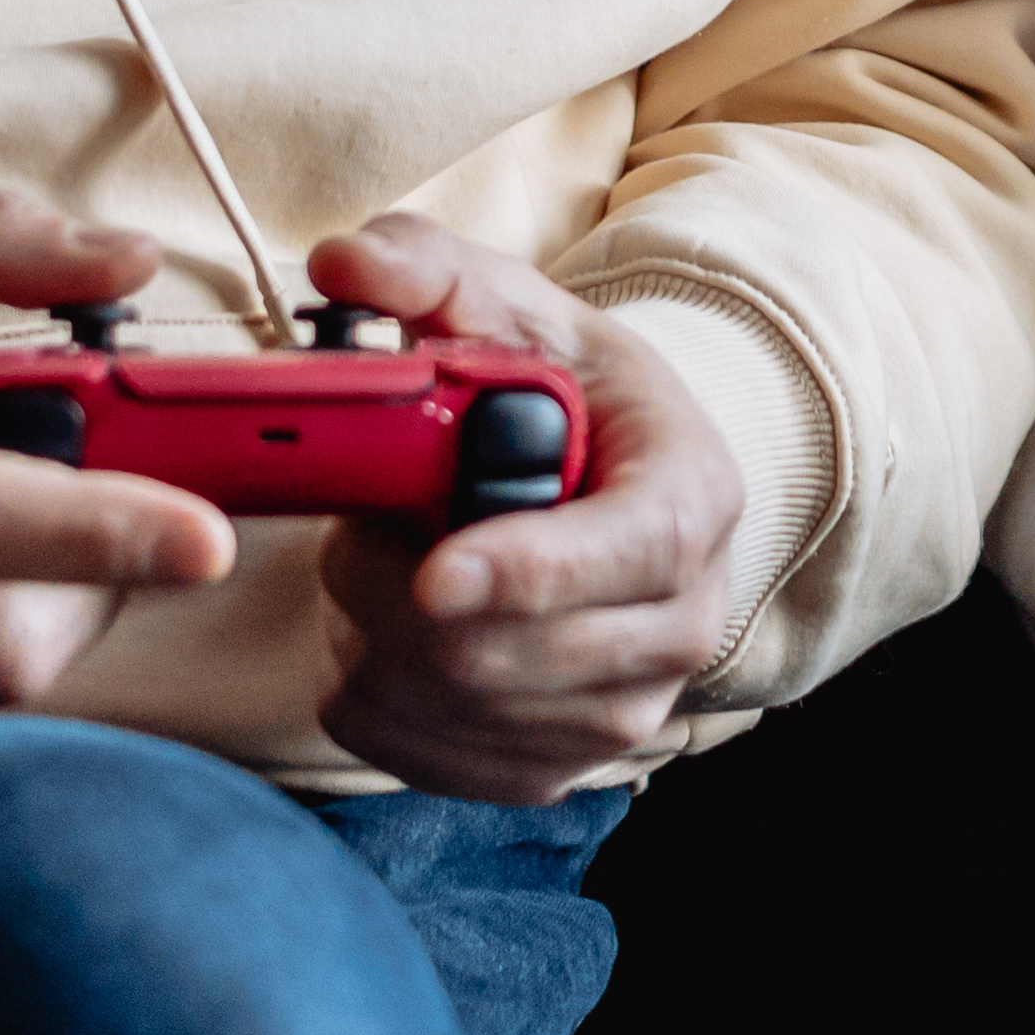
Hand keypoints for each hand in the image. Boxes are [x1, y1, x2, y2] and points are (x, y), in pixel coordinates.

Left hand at [304, 213, 752, 803]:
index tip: (433, 571)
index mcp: (693, 500)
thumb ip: (429, 271)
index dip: (525, 571)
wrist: (610, 491)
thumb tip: (342, 263)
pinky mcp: (548, 771)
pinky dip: (365, 685)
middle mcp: (679, 627)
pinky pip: (408, 752)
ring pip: (439, 706)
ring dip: (370, 631)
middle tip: (365, 514)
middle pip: (502, 652)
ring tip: (387, 556)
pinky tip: (385, 622)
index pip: (628, 557)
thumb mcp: (517, 308)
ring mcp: (618, 715)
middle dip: (390, 584)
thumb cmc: (566, 395)